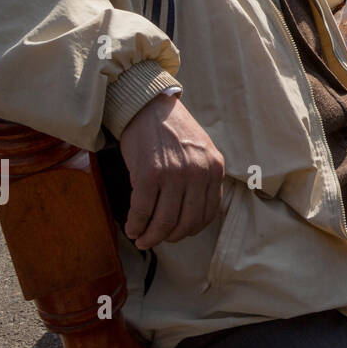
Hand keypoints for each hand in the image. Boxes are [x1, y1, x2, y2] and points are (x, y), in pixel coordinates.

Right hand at [118, 93, 224, 249]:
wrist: (149, 107)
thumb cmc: (173, 131)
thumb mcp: (201, 151)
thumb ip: (203, 178)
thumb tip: (193, 215)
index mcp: (215, 168)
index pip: (207, 214)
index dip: (190, 230)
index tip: (177, 233)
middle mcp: (197, 172)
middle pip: (186, 223)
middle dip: (169, 238)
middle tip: (155, 240)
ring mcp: (174, 174)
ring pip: (164, 222)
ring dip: (150, 237)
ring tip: (141, 239)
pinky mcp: (149, 174)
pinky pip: (142, 211)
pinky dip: (136, 225)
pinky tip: (131, 228)